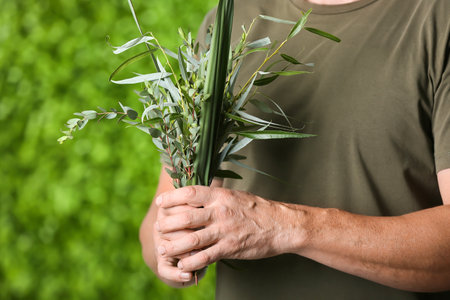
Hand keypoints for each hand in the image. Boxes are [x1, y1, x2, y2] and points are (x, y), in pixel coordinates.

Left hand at [155, 186, 304, 272]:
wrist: (281, 225)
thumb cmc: (257, 209)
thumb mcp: (235, 195)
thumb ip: (215, 196)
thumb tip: (196, 193)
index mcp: (220, 196)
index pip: (190, 193)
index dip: (172, 198)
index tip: (160, 202)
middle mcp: (220, 212)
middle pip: (185, 217)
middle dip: (167, 224)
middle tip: (158, 228)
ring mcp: (225, 231)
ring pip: (192, 239)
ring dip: (173, 246)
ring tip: (162, 249)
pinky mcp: (230, 248)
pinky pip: (205, 256)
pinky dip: (191, 262)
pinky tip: (182, 265)